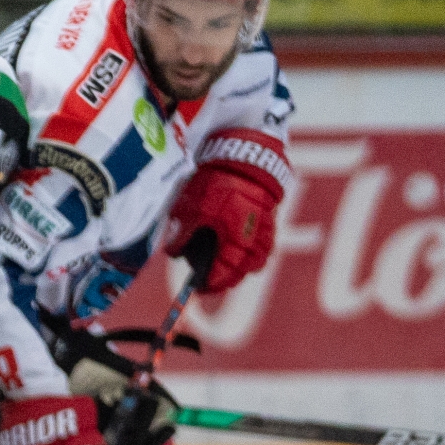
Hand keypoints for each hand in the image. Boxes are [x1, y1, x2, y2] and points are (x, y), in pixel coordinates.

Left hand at [160, 129, 288, 294]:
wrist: (241, 155)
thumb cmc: (213, 181)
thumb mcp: (190, 208)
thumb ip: (182, 233)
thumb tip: (174, 252)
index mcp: (231, 236)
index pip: (224, 272)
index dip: (212, 283)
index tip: (201, 288)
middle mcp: (252, 236)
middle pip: (246, 269)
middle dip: (229, 279)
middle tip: (213, 282)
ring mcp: (264, 226)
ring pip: (260, 258)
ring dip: (245, 267)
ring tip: (229, 269)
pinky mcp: (270, 215)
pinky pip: (268, 242)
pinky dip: (257, 251)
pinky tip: (246, 250)